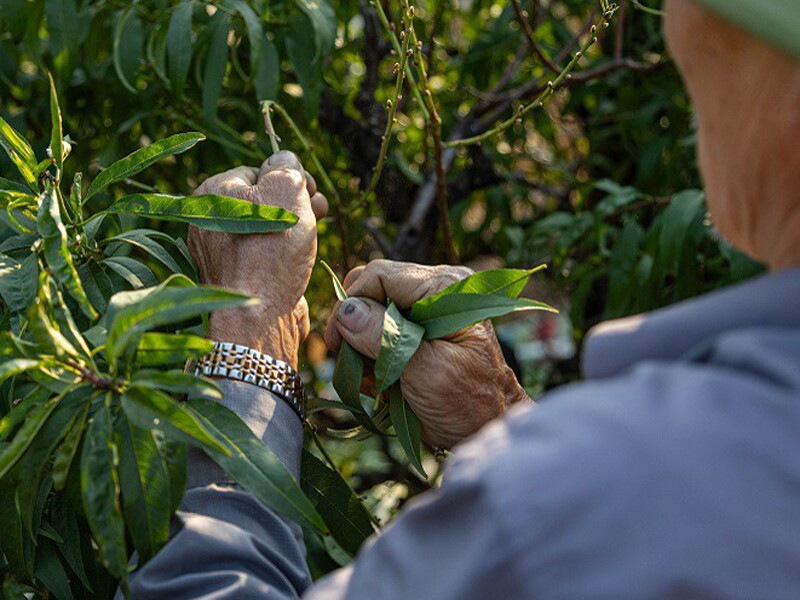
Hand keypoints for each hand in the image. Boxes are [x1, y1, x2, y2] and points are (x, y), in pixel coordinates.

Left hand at [188, 151, 327, 367]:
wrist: (259, 317)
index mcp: (212, 193)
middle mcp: (208, 222)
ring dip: (292, 228)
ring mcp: (218, 254)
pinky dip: (281, 255)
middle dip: (294, 202)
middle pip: (261, 201)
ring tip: (315, 233)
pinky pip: (261, 257)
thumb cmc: (271, 251)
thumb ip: (286, 166)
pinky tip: (298, 261)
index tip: (311, 191)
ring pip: (263, 230)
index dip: (289, 178)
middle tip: (320, 209)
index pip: (257, 172)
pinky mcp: (235, 280)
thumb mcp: (285, 190)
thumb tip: (284, 158)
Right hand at [324, 260, 530, 447]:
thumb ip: (386, 338)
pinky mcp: (418, 329)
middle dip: (355, 325)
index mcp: (446, 288)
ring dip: (362, 345)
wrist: (487, 428)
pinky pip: (378, 329)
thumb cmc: (468, 403)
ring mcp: (426, 308)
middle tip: (349, 360)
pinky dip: (372, 355)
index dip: (352, 303)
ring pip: (371, 310)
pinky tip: (383, 382)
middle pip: (372, 288)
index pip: (380, 275)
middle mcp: (436, 290)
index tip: (337, 341)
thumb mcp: (425, 371)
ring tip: (374, 379)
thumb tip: (346, 311)